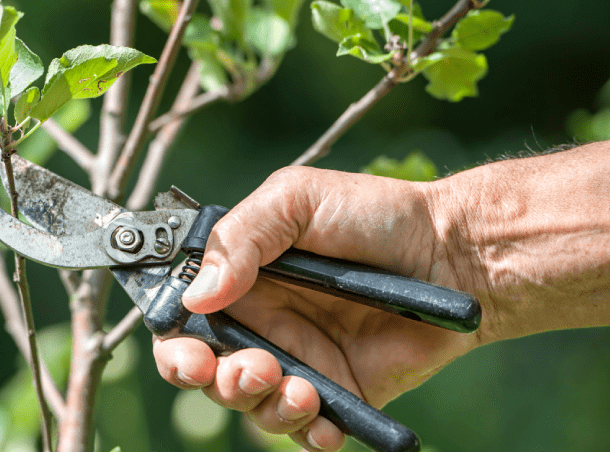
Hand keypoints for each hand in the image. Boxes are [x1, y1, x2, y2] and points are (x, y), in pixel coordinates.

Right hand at [153, 166, 482, 450]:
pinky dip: (307, 434)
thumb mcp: (297, 200)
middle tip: (253, 369)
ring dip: (263, 405)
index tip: (192, 356)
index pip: (183, 319)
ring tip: (300, 388)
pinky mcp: (338, 392)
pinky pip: (306, 431)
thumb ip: (240, 238)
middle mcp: (262, 322)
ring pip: (252, 405)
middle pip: (208, 372)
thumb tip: (197, 294)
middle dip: (216, 382)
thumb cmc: (373, 215)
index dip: (175, 344)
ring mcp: (299, 359)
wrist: (452, 254)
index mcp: (240, 277)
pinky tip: (324, 420)